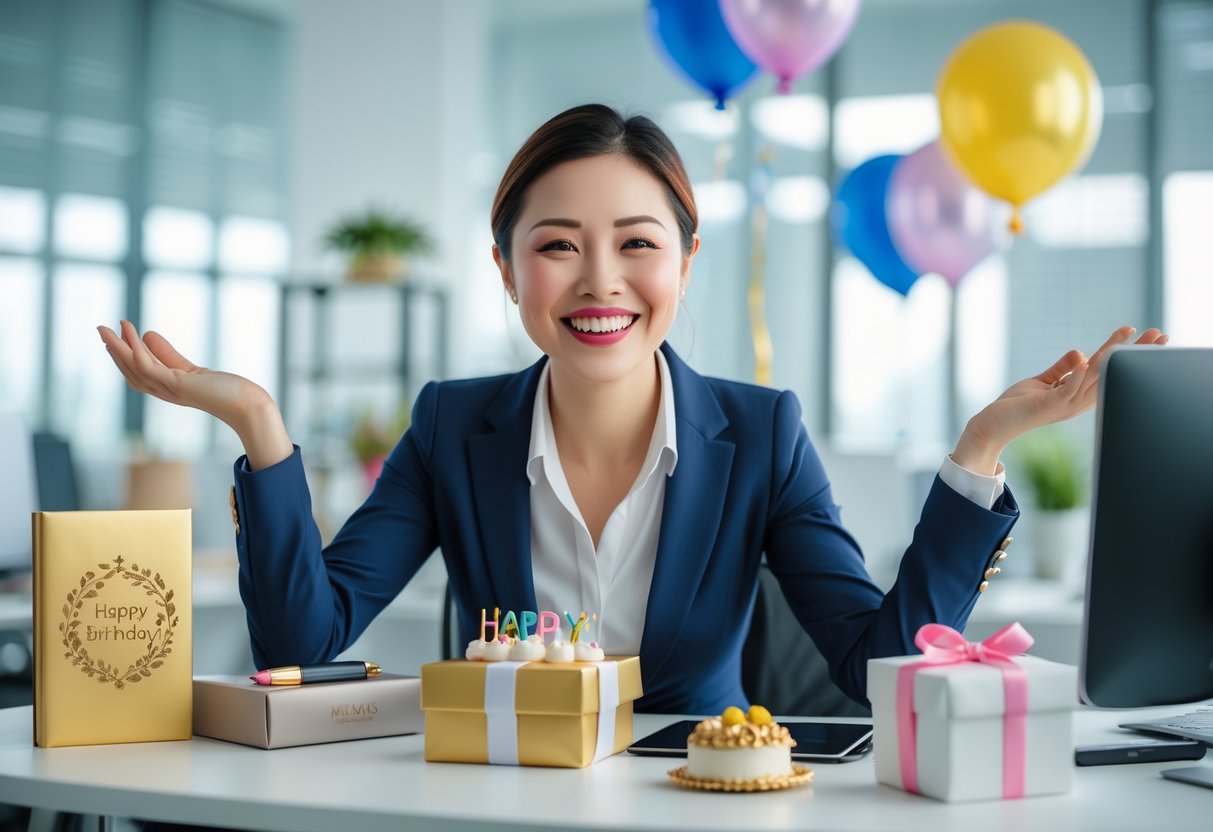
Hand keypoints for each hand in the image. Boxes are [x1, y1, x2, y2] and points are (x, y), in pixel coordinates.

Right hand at [98, 321, 293, 469]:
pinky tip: (132, 334)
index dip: (127, 355)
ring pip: (134, 368)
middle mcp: (166, 392)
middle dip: (115, 351)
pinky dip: (137, 350)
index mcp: (170, 389)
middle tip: (101, 330)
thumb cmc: (228, 391)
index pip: (142, 373)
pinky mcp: (177, 385)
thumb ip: (170, 356)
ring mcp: (169, 390)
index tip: (117, 336)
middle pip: (132, 372)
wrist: (248, 406)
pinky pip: (149, 366)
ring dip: (118, 348)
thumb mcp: (195, 370)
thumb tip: (148, 335)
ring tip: (105, 328)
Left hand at [952, 325, 1168, 475]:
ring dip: (1111, 360)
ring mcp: (1064, 405)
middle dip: (1134, 354)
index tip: (1146, 335)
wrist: (993, 426)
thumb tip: (1081, 352)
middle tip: (1159, 334)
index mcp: (1078, 395)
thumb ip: (1062, 369)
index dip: (1127, 353)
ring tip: (1128, 339)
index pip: (1108, 370)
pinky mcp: (1047, 406)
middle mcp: (1077, 401)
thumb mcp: (1043, 382)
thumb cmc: (1017, 405)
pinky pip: (1066, 390)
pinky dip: (1076, 376)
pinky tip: (1086, 359)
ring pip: (1094, 379)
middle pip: (1111, 374)